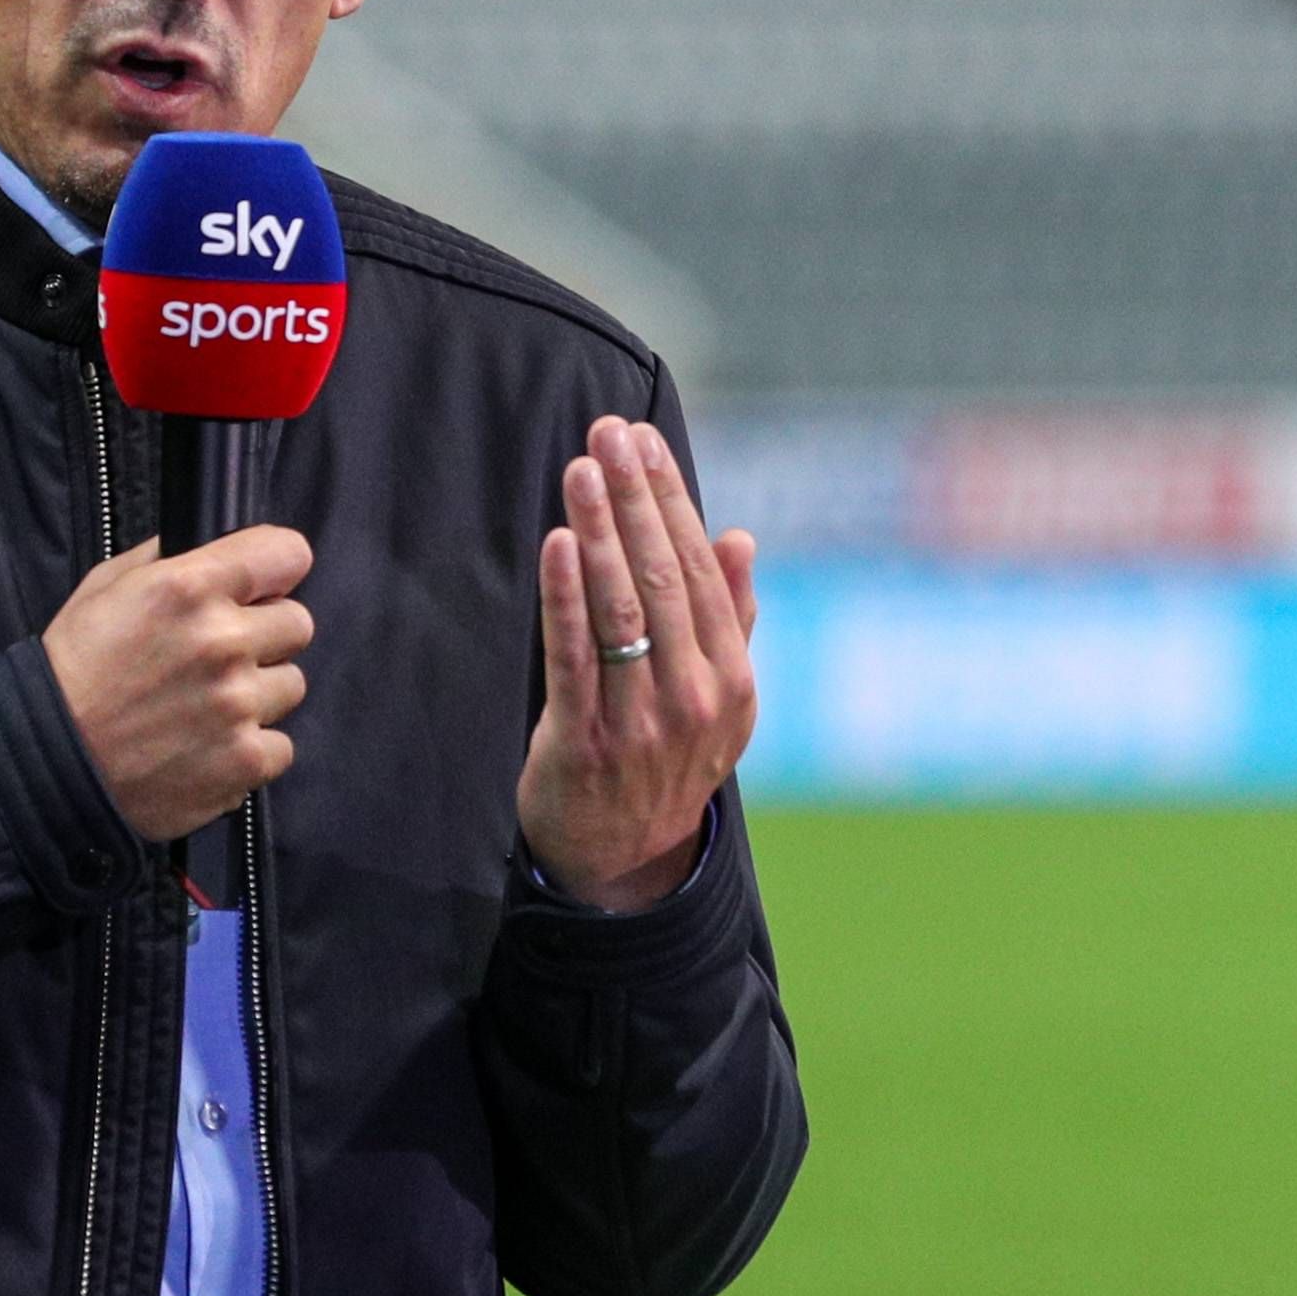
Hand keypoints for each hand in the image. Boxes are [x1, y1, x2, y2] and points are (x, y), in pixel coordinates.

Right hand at [45, 526, 315, 842]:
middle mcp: (222, 642)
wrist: (47, 762)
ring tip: (206, 707)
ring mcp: (238, 705)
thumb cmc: (72, 672)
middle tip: (220, 657)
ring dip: (258, 694)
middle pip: (298, 623)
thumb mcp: (106, 589)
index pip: (287, 554)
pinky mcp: (246, 760)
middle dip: (265, 635)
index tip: (262, 586)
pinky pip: (281, 745)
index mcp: (188, 588)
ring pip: (290, 685)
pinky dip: (252, 749)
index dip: (275, 569)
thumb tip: (216, 547)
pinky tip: (209, 746)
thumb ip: (167, 560)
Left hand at [520, 418, 757, 913]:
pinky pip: (574, 655)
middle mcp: (696, 700)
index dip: (672, 502)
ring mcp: (640, 724)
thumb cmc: (667, 759)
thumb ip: (732, 617)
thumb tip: (738, 537)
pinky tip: (558, 542)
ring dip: (600, 532)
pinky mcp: (584, 741)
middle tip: (608, 434)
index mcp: (735, 682)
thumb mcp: (718, 697)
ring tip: (582, 470)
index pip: (703, 573)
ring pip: (621, 611)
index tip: (644, 442)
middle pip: (664, 580)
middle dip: (635, 500)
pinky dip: (566, 596)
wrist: (624, 860)